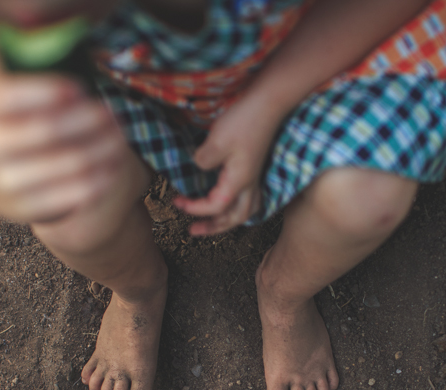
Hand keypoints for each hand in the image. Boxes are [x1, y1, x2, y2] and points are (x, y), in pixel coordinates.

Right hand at [0, 74, 126, 223]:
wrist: (19, 188)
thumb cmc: (34, 132)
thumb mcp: (32, 105)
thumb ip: (44, 80)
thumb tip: (50, 30)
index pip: (5, 97)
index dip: (43, 92)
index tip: (79, 89)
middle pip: (40, 132)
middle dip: (83, 122)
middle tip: (113, 114)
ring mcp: (2, 184)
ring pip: (59, 166)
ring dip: (97, 150)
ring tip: (121, 139)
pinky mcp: (24, 212)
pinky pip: (67, 197)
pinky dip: (95, 181)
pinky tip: (113, 168)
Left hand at [173, 98, 280, 235]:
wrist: (269, 102)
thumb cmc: (244, 121)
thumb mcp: (217, 142)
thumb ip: (204, 160)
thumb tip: (199, 167)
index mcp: (239, 181)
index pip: (215, 206)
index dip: (195, 208)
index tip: (177, 202)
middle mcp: (250, 183)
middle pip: (235, 217)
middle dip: (214, 228)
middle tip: (194, 231)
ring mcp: (255, 176)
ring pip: (246, 210)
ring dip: (229, 220)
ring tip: (214, 224)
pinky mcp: (255, 167)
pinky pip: (250, 197)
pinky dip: (238, 206)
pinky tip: (230, 201)